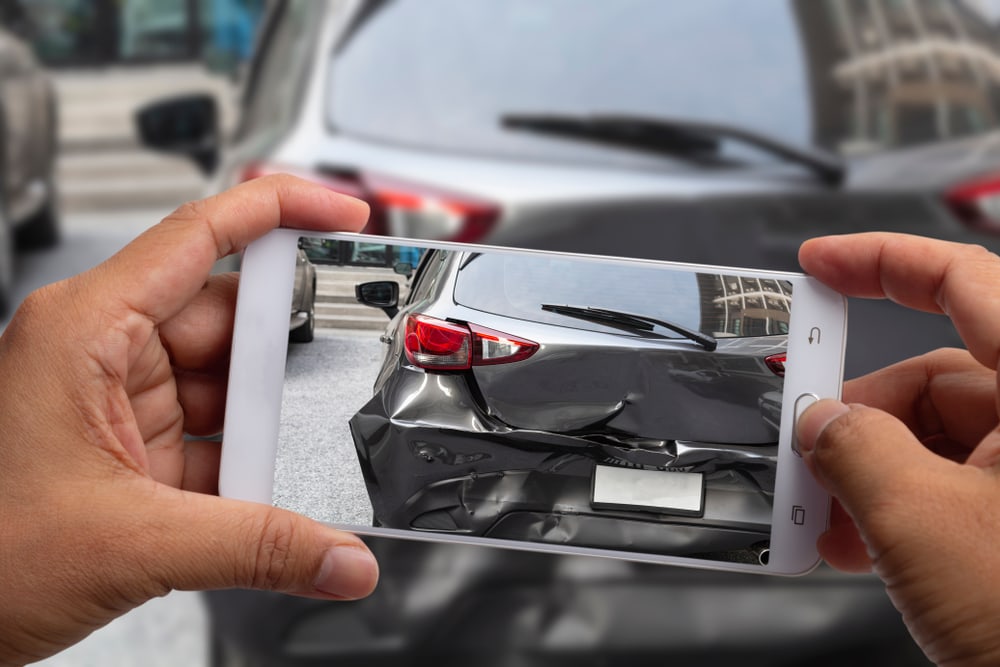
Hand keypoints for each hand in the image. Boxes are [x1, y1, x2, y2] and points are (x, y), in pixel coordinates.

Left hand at [0, 175, 378, 665]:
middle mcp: (100, 350)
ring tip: (277, 463)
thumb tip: (343, 559)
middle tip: (323, 387)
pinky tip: (254, 491)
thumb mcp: (131, 543)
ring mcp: (116, 398)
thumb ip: (257, 549)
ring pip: (222, 382)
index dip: (279, 210)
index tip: (341, 211)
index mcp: (84, 329)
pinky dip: (241, 461)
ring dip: (258, 423)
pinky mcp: (130, 445)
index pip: (199, 235)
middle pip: (224, 318)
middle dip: (276, 359)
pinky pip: (210, 432)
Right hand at [797, 233, 999, 665]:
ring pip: (939, 441)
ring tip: (829, 519)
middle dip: (859, 418)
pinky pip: (955, 485)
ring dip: (871, 475)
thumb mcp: (922, 522)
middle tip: (807, 449)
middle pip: (937, 379)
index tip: (819, 265)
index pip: (965, 281)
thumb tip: (820, 421)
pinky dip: (902, 506)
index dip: (881, 260)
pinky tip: (861, 543)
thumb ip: (853, 450)